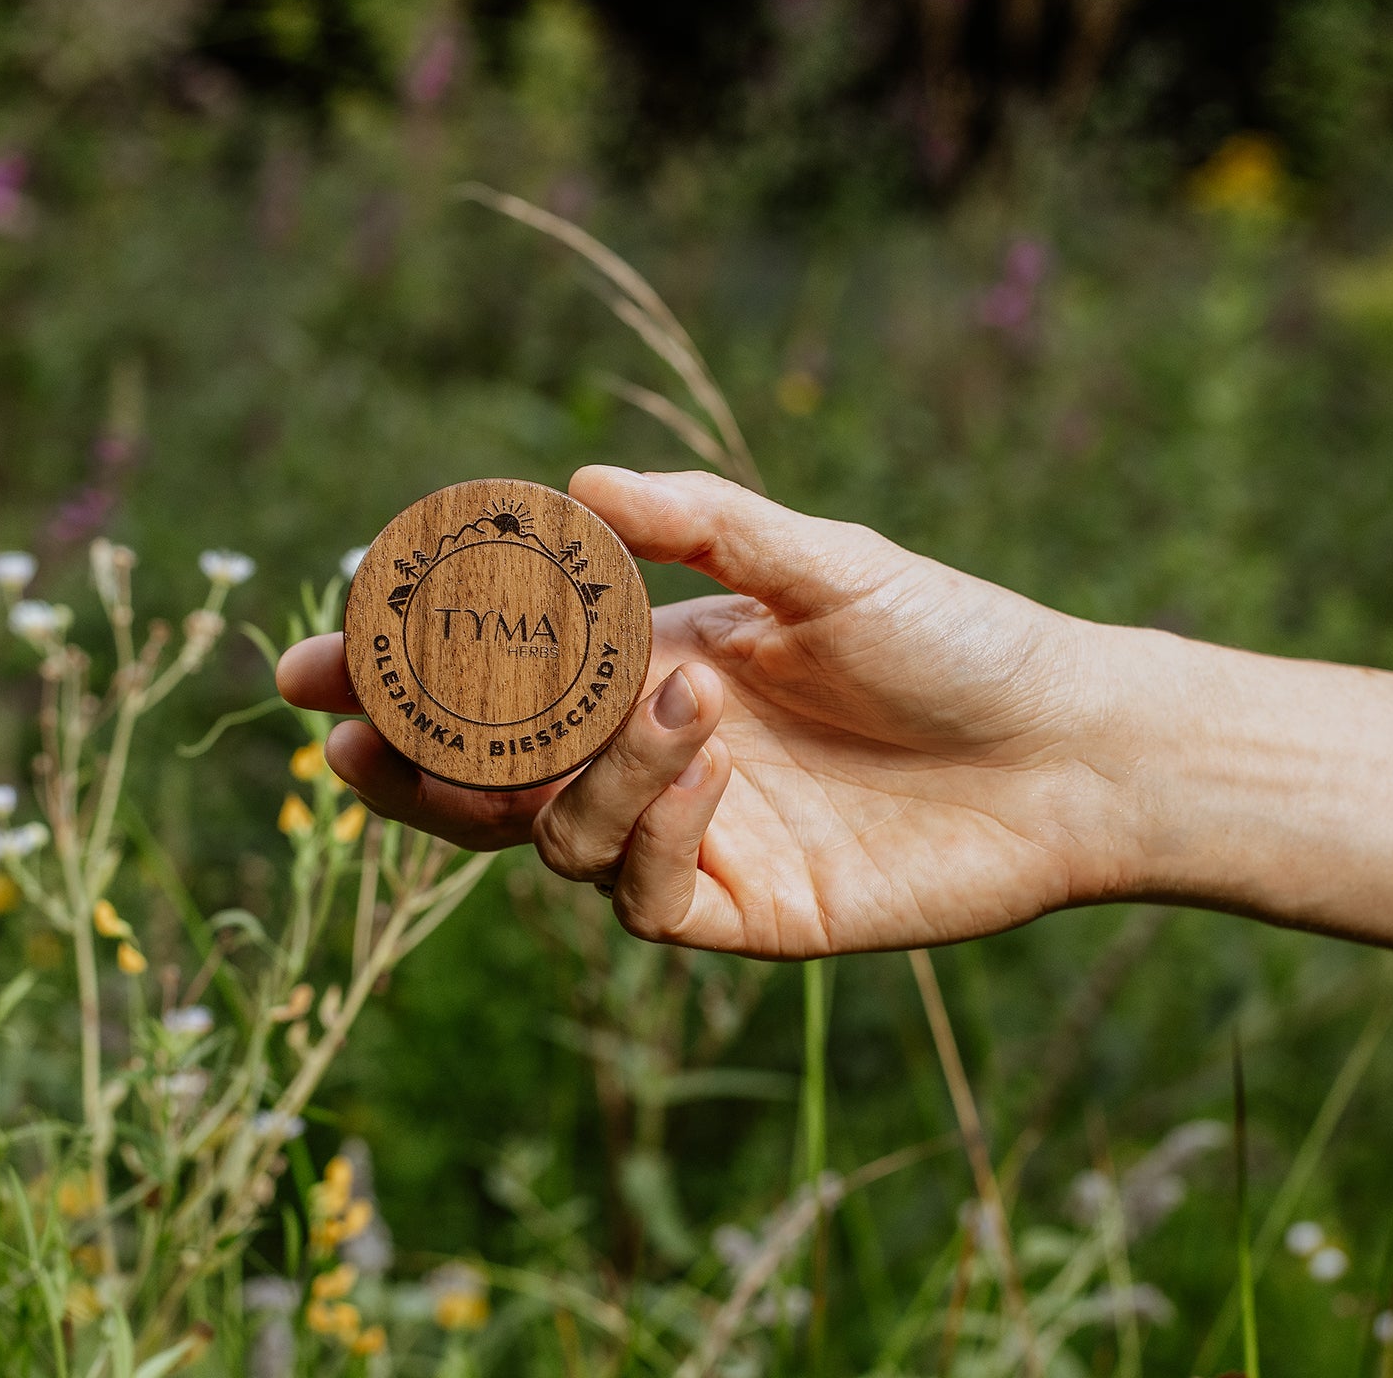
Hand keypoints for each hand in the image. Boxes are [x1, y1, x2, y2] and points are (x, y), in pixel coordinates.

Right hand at [274, 467, 1149, 955]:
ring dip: (577, 771)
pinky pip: (640, 892)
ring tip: (672, 701)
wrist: (1077, 748)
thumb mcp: (826, 560)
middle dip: (406, 760)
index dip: (398, 676)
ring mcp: (693, 837)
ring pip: (554, 837)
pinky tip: (707, 761)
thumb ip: (703, 525)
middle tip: (356, 733)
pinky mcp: (744, 911)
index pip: (493, 679)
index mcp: (651, 663)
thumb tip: (573, 480)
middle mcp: (652, 755)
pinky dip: (648, 826)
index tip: (316, 661)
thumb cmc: (958, 639)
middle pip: (484, 780)